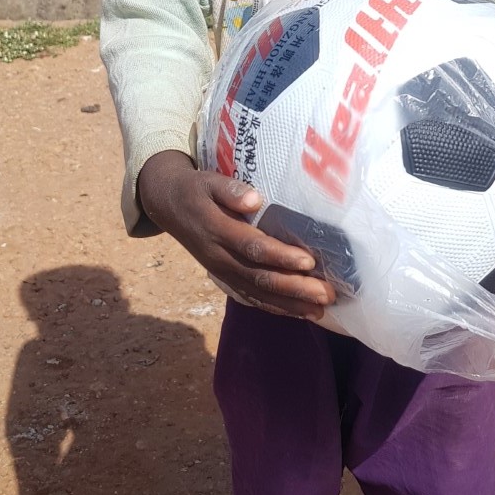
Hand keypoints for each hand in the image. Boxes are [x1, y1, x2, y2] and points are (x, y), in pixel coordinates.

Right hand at [137, 150, 335, 319]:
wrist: (169, 206)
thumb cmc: (197, 190)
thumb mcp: (208, 181)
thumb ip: (229, 189)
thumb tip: (254, 201)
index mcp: (217, 230)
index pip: (252, 247)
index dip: (280, 256)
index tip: (309, 261)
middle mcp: (219, 257)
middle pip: (259, 277)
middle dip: (294, 288)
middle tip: (326, 294)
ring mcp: (222, 272)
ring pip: (257, 294)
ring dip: (290, 305)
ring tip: (320, 311)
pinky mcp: (225, 279)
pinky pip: (251, 298)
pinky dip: (275, 308)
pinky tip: (298, 313)